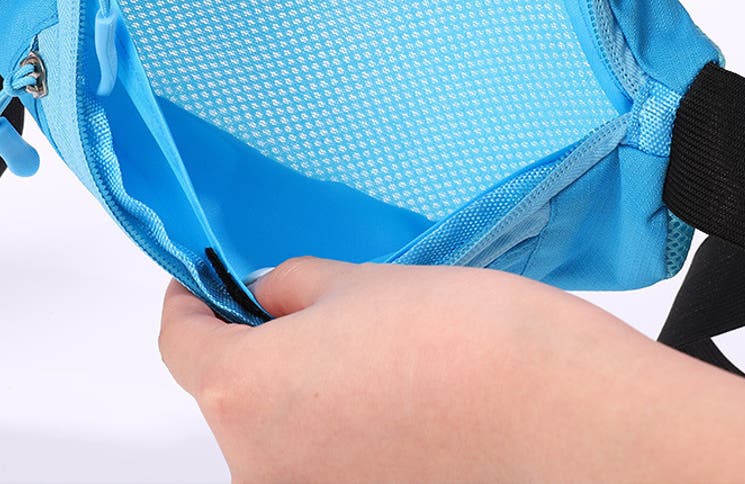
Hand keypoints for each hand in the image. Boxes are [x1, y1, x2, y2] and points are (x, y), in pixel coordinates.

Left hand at [159, 257, 744, 482]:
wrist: (563, 416)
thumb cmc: (462, 338)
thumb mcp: (358, 280)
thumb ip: (292, 289)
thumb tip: (267, 297)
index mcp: (243, 394)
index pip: (180, 342)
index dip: (192, 299)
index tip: (205, 280)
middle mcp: (259, 469)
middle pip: (233, 392)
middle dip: (262, 343)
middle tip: (313, 303)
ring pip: (280, 432)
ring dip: (305, 390)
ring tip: (374, 352)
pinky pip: (324, 464)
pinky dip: (340, 431)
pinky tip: (398, 400)